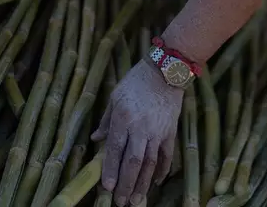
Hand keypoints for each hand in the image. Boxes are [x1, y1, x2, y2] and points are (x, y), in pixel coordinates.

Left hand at [91, 59, 183, 205]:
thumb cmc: (136, 82)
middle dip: (126, 184)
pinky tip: (156, 183)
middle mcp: (140, 128)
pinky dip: (162, 171)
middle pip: (133, 162)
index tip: (107, 188)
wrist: (165, 72)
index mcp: (124, 119)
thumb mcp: (115, 97)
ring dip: (143, 184)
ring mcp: (157, 132)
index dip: (111, 170)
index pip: (116, 149)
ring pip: (150, 163)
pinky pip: (166, 156)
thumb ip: (106, 121)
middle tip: (121, 202)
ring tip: (136, 200)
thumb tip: (96, 140)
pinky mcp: (170, 132)